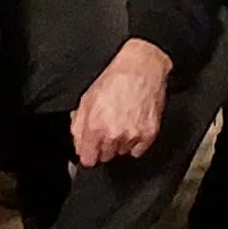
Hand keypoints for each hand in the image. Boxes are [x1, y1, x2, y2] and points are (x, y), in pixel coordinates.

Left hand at [72, 38, 171, 165]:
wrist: (141, 68)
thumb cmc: (115, 80)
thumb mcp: (86, 99)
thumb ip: (78, 126)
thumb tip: (78, 143)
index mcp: (94, 127)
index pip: (88, 160)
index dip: (88, 153)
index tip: (91, 148)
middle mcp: (113, 135)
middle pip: (105, 157)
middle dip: (104, 146)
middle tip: (109, 127)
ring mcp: (132, 136)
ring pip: (121, 153)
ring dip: (120, 143)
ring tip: (123, 122)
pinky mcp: (149, 134)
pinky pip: (138, 150)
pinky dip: (135, 142)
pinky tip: (134, 125)